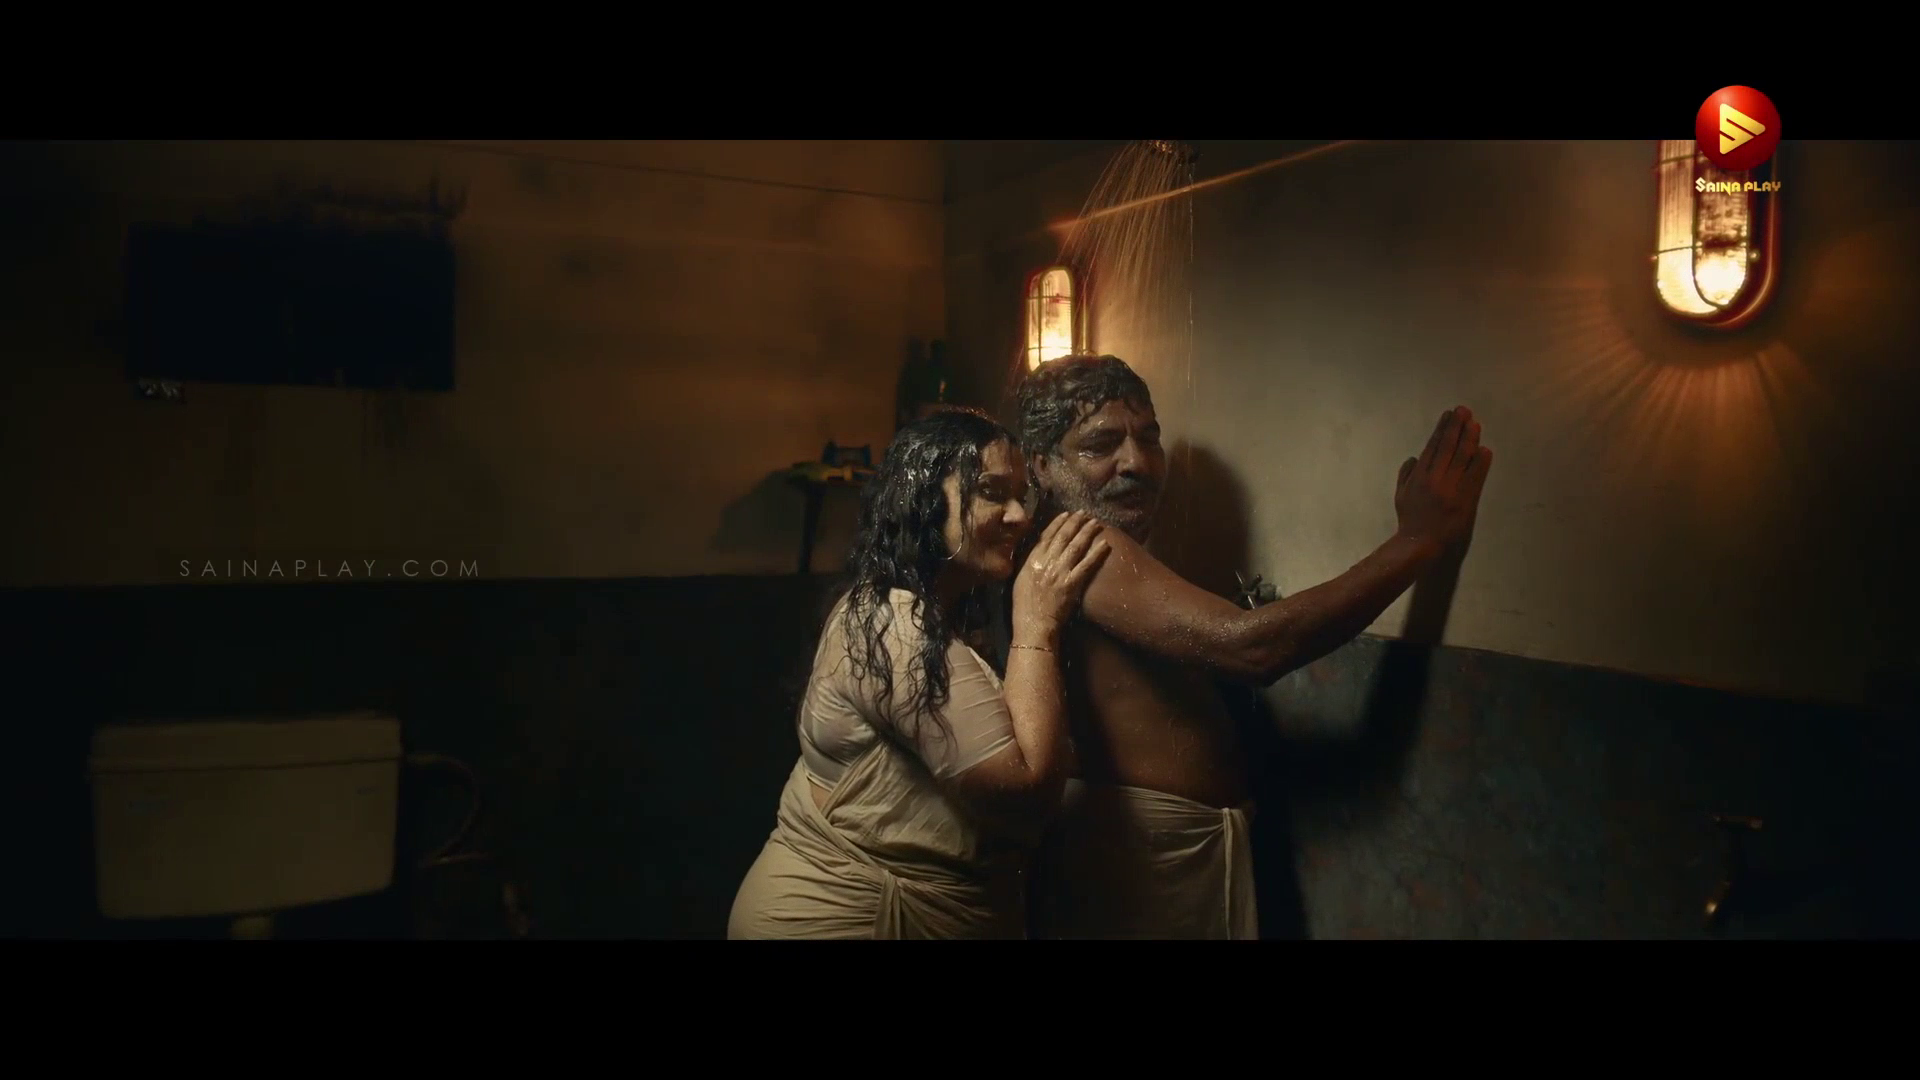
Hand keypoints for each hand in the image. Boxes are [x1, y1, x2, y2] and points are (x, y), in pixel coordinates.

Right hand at [1011, 510, 1110, 642]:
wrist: (1033, 624)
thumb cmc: (1024, 606)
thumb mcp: (1021, 579)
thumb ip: (1030, 563)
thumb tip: (1039, 552)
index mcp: (1032, 561)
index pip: (1046, 536)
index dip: (1058, 523)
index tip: (1066, 514)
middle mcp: (1046, 562)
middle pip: (1063, 537)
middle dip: (1075, 522)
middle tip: (1084, 513)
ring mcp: (1060, 572)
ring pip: (1076, 546)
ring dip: (1087, 532)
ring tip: (1096, 523)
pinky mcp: (1072, 584)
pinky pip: (1087, 565)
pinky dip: (1096, 553)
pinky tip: (1105, 544)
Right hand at [1395, 406, 1492, 548]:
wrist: (1421, 544)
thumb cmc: (1410, 520)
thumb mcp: (1400, 495)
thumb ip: (1406, 475)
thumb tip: (1414, 458)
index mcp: (1419, 475)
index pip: (1433, 446)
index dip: (1442, 429)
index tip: (1449, 414)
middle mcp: (1435, 478)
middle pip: (1448, 446)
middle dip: (1457, 426)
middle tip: (1464, 410)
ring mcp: (1451, 489)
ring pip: (1462, 457)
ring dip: (1470, 438)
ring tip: (1475, 424)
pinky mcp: (1466, 500)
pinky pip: (1475, 477)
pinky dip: (1481, 462)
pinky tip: (1485, 450)